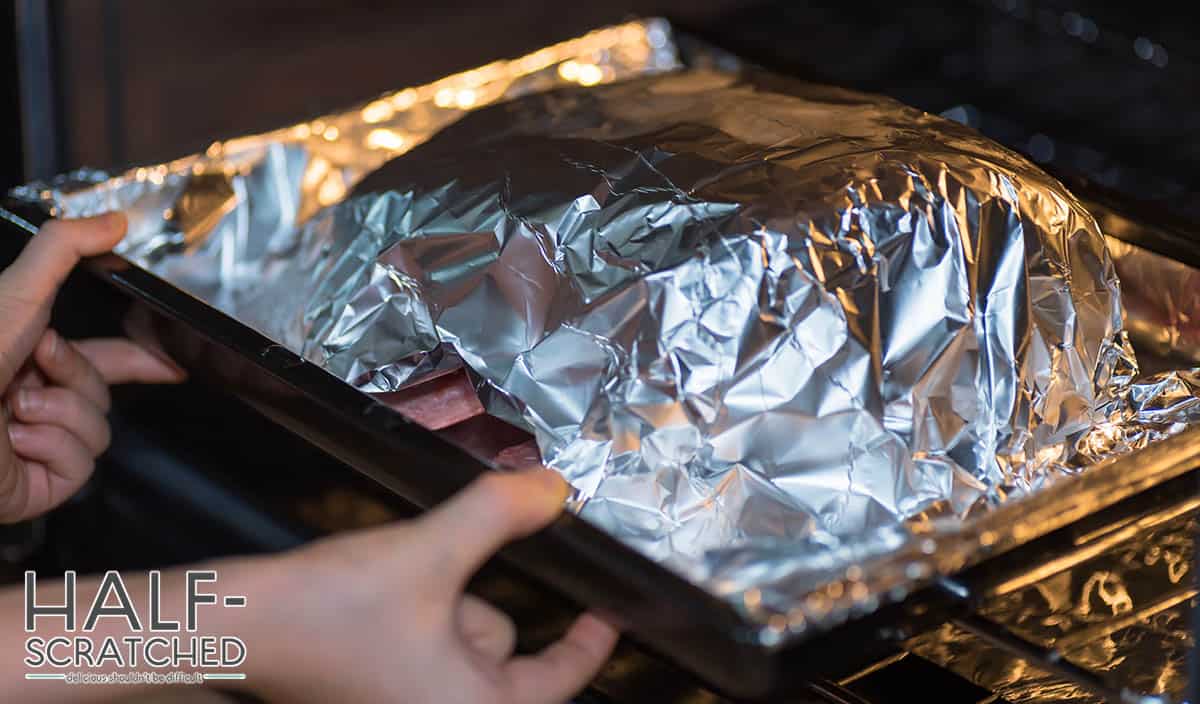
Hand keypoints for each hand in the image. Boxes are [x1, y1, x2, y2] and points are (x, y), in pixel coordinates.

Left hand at [0, 213, 184, 522]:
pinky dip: (52, 446)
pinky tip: (15, 440)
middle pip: (103, 391)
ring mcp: (39, 447)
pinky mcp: (42, 484)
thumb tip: (115, 221)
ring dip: (59, 412)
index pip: (102, 360)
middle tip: (36, 365)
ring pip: (99, 428)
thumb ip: (65, 248)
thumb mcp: (18, 291)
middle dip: (74, 375)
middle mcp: (35, 404)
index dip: (140, 361)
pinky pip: (82, 462)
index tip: (172, 364)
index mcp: (30, 361)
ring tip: (12, 408)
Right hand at [247, 469, 618, 703]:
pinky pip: (425, 647)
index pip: (561, 678)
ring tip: (392, 586)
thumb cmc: (327, 611)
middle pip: (502, 651)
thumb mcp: (429, 553)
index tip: (608, 611)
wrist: (230, 629)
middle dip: (474, 603)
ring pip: (462, 640)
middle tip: (433, 576)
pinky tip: (376, 594)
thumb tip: (552, 489)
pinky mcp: (374, 693)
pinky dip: (416, 613)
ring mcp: (404, 703)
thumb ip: (497, 516)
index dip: (590, 640)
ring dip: (441, 602)